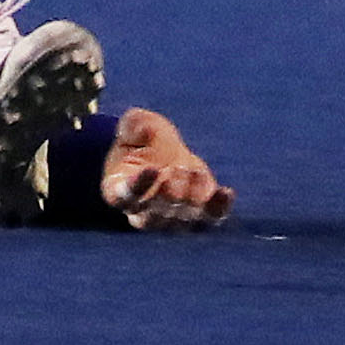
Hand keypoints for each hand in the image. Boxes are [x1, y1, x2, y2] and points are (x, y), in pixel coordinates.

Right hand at [101, 109, 233, 231]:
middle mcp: (144, 212)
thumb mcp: (136, 125)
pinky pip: (211, 218)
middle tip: (177, 169)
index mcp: (118, 190)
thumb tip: (141, 130)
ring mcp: (174, 220)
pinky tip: (225, 193)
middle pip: (157, 211)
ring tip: (194, 172)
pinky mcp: (201, 216)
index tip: (152, 170)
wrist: (166, 157)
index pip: (126, 195)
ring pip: (183, 217)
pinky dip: (218, 207)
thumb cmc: (144, 140)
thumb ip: (135, 124)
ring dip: (192, 197)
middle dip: (169, 192)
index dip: (139, 186)